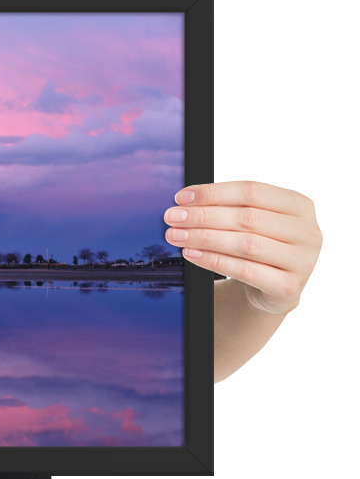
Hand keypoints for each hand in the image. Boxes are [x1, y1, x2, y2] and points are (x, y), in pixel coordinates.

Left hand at [163, 181, 321, 314]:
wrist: (274, 288)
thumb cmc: (259, 245)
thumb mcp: (252, 222)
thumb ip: (228, 208)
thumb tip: (184, 202)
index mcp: (299, 205)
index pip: (252, 191)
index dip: (213, 193)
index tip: (181, 198)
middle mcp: (307, 231)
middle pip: (247, 218)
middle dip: (203, 216)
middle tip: (172, 217)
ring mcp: (302, 261)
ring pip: (246, 244)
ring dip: (204, 238)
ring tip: (176, 236)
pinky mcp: (288, 287)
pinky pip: (245, 271)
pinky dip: (214, 261)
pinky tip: (191, 255)